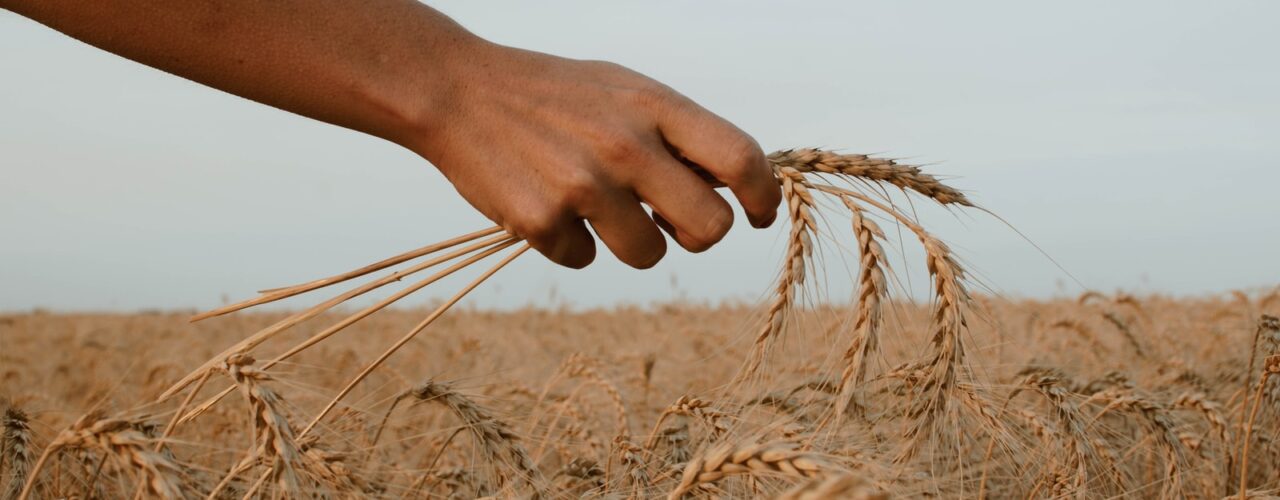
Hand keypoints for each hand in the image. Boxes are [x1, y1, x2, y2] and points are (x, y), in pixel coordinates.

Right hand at [407, 43, 780, 268]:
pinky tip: (547, 204)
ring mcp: (584, 187)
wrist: (458, 91)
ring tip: (596, 206)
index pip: (740, 158)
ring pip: (649, 255)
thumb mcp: (623, 90)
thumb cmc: (553, 94)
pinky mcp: (542, 222)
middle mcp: (626, 146)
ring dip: (632, 243)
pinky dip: (570, 243)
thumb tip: (727, 189)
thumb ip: (676, 134)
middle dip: (695, 234)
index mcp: (654, 106)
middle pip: (709, 227)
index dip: (762, 196)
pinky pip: (584, 260)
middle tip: (670, 222)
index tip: (759, 213)